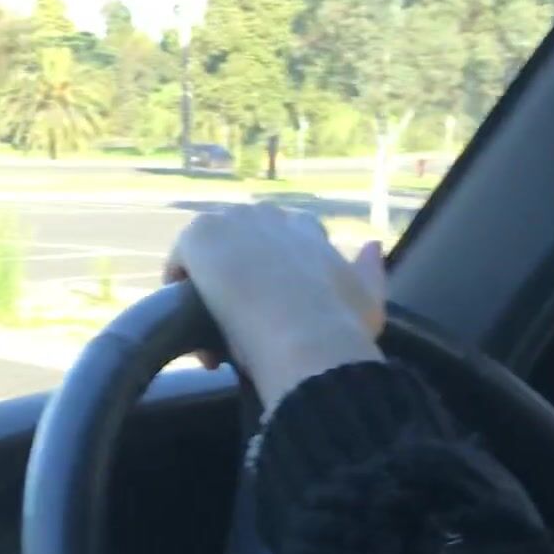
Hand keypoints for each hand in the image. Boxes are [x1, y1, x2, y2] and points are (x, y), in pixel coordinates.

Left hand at [164, 203, 385, 414]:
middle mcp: (271, 217)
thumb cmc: (340, 327)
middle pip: (240, 239)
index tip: (271, 307)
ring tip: (210, 327)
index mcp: (308, 230)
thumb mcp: (368, 300)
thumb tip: (372, 245)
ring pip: (210, 251)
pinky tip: (187, 318)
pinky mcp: (201, 235)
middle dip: (236, 273)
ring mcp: (233, 222)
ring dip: (208, 283)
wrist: (306, 336)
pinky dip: (181, 285)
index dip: (271, 272)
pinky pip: (181, 259)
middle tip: (237, 321)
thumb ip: (370, 271)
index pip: (283, 235)